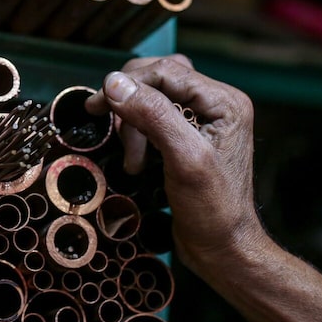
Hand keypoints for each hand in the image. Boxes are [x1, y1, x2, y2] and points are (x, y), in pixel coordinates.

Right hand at [85, 56, 264, 271]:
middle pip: (157, 80)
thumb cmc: (213, 210)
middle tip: (114, 135)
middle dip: (130, 107)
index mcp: (225, 102)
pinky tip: (135, 160)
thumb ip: (153, 115)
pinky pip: (151, 119)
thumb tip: (114, 83)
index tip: (97, 106)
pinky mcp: (186, 138)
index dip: (128, 84)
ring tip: (132, 160)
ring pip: (151, 98)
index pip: (166, 72)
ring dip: (131, 124)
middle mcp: (215, 105)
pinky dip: (136, 136)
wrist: (222, 249)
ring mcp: (201, 121)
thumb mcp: (184, 159)